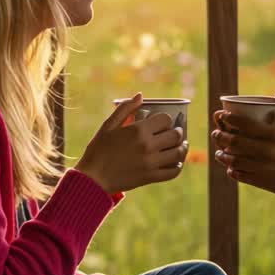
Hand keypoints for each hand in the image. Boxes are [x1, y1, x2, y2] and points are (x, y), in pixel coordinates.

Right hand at [74, 94, 188, 193]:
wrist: (93, 179)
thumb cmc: (98, 150)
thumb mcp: (108, 126)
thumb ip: (125, 109)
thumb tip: (140, 95)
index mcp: (138, 130)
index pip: (165, 119)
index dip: (166, 119)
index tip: (163, 123)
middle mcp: (148, 145)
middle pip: (175, 135)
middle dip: (177, 132)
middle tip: (175, 133)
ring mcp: (151, 162)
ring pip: (178, 153)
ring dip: (182, 148)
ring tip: (181, 146)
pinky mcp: (151, 177)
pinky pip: (173, 172)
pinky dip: (178, 166)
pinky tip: (176, 162)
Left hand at [212, 92, 274, 203]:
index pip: (246, 124)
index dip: (230, 119)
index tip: (222, 115)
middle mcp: (267, 152)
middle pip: (235, 142)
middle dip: (221, 136)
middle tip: (216, 132)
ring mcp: (263, 169)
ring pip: (234, 159)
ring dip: (223, 154)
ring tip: (219, 150)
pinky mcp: (262, 182)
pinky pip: (240, 175)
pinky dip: (232, 170)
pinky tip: (230, 167)